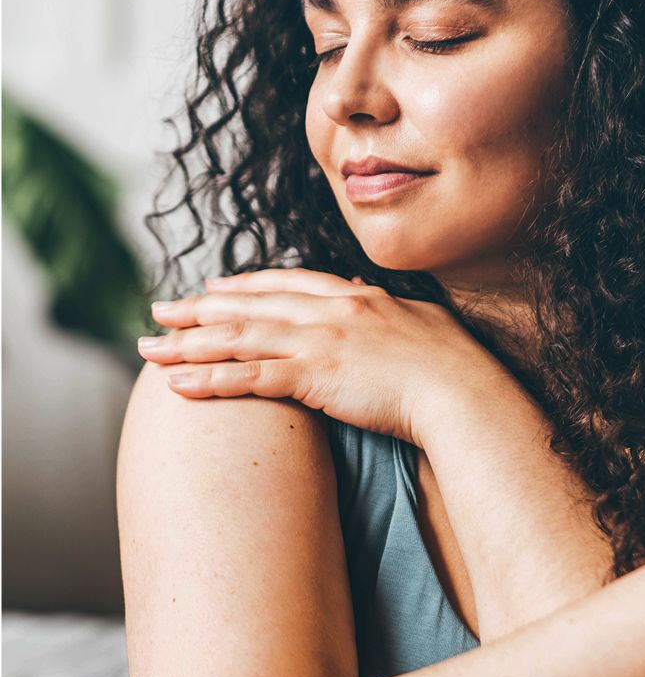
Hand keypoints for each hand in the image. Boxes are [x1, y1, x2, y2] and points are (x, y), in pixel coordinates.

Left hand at [137, 267, 496, 445]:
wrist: (463, 391)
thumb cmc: (451, 363)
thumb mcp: (419, 320)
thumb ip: (387, 306)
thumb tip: (369, 291)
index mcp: (353, 296)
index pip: (284, 284)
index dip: (242, 286)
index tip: (212, 290)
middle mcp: (329, 310)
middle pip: (249, 305)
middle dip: (198, 309)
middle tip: (160, 312)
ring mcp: (320, 341)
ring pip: (239, 337)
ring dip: (189, 343)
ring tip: (149, 349)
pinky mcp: (315, 376)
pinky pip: (251, 377)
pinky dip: (211, 380)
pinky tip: (178, 384)